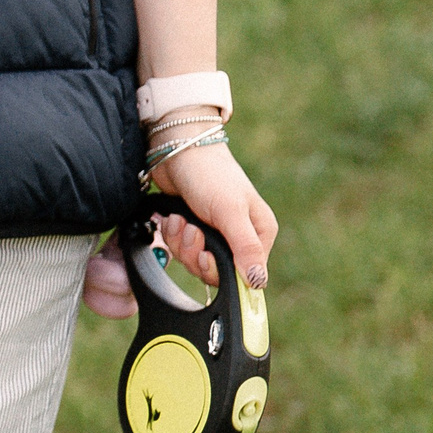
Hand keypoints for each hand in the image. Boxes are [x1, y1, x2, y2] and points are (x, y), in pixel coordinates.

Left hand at [151, 140, 276, 291]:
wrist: (179, 151)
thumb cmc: (210, 174)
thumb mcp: (230, 212)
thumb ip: (245, 247)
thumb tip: (258, 281)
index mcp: (259, 234)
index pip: (242, 276)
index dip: (217, 270)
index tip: (205, 255)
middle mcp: (240, 237)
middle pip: (213, 272)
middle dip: (194, 253)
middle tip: (191, 230)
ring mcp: (215, 235)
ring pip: (193, 262)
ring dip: (181, 242)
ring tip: (182, 219)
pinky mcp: (194, 231)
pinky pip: (180, 250)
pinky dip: (172, 235)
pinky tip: (174, 217)